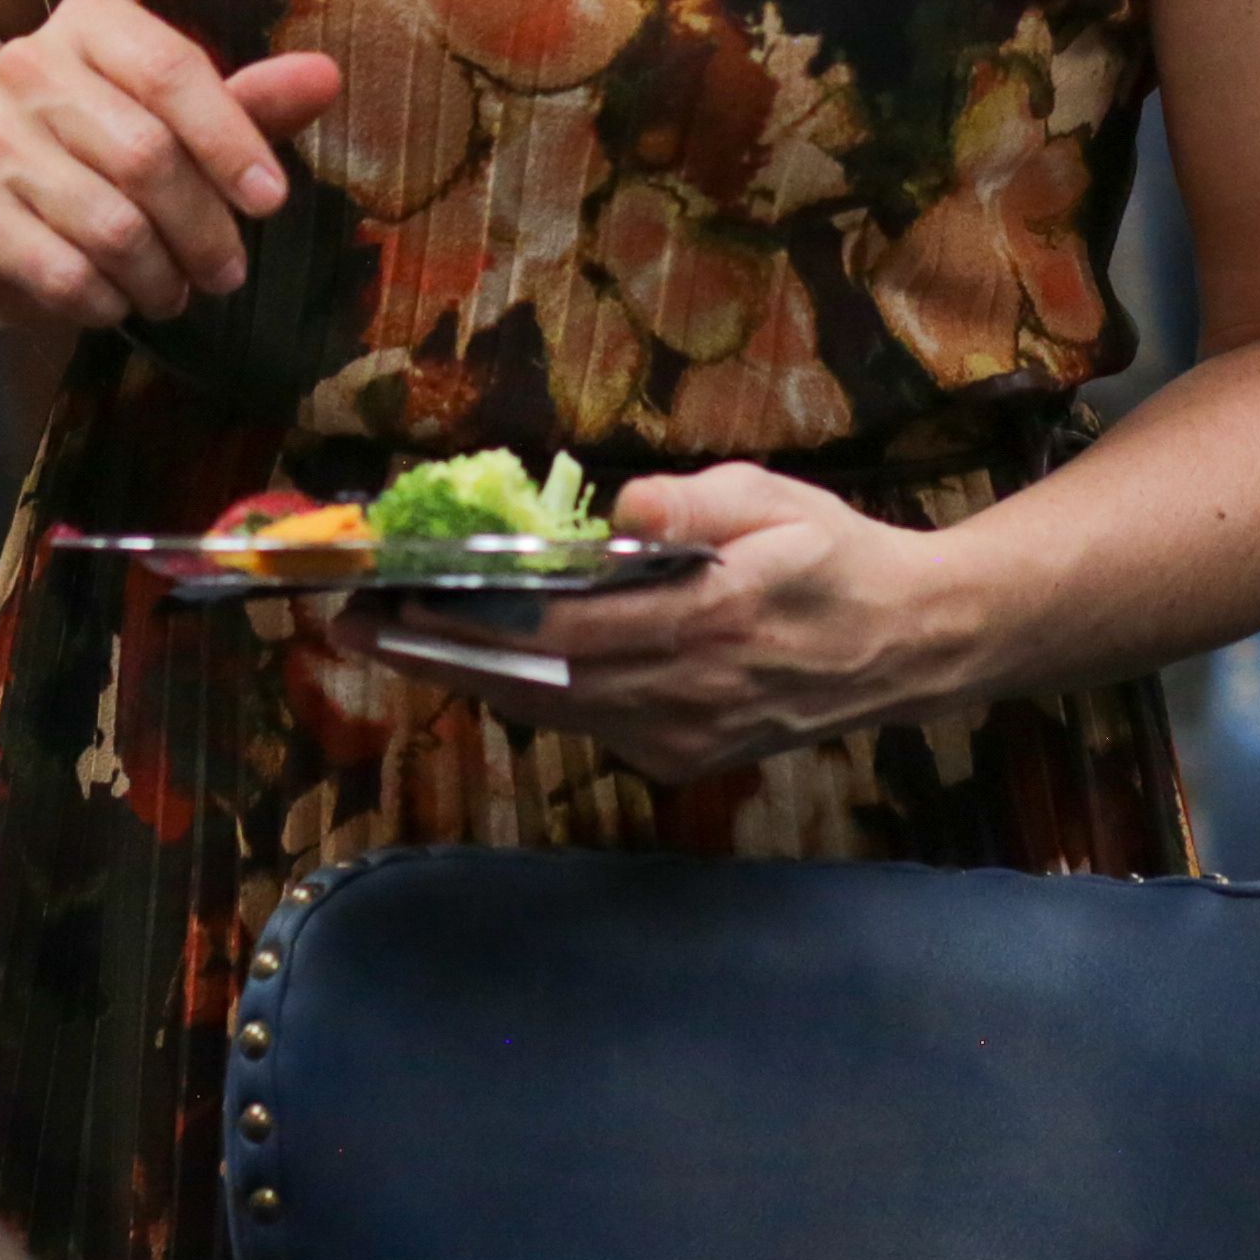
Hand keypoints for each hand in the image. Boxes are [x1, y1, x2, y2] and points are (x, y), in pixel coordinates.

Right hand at [0, 0, 340, 333]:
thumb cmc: (104, 146)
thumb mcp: (178, 116)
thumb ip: (249, 102)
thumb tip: (326, 77)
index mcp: (91, 23)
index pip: (173, 71)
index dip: (232, 142)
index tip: (271, 201)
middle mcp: (30, 67)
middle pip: (147, 156)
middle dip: (204, 229)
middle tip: (228, 271)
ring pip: (111, 227)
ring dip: (160, 277)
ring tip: (175, 292)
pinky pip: (64, 274)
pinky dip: (107, 302)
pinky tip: (116, 301)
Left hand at [354, 466, 978, 784]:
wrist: (909, 646)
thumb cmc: (836, 554)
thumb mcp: (774, 501)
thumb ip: (694, 506)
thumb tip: (621, 512)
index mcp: (701, 627)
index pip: (555, 635)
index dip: (465, 622)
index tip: (390, 600)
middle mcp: (680, 698)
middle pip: (531, 684)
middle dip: (434, 652)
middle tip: (350, 622)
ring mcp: (679, 739)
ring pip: (550, 711)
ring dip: (468, 673)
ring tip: (393, 635)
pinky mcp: (681, 758)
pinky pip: (585, 724)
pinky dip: (528, 693)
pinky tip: (483, 658)